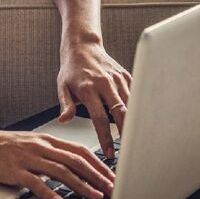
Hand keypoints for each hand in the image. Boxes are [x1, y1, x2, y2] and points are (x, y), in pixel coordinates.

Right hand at [0, 129, 114, 198]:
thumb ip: (48, 151)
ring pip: (60, 171)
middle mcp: (38, 146)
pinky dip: (48, 192)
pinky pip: (34, 182)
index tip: (111, 176)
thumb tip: (69, 164)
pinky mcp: (12, 170)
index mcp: (44, 139)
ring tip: (94, 195)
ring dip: (81, 185)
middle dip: (96, 175)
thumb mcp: (27, 143)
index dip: (98, 163)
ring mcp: (26, 158)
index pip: (79, 150)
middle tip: (110, 188)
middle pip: (75, 160)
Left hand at [57, 42, 131, 158]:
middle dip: (126, 134)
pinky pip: (135, 95)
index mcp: (88, 88)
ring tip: (135, 140)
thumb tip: (64, 120)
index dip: (106, 138)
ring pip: (132, 105)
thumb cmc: (72, 68)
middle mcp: (105, 83)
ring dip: (134, 123)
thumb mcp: (62, 86)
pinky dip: (137, 108)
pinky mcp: (126, 76)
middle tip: (128, 150)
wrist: (83, 45)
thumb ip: (65, 105)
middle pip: (121, 113)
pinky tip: (137, 122)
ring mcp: (117, 79)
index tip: (109, 152)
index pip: (100, 119)